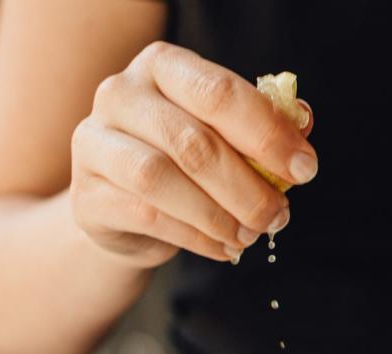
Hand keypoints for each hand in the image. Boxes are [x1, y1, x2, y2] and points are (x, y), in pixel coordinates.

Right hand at [70, 41, 316, 266]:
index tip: (305, 169)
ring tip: (251, 234)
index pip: (219, 93)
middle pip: (192, 142)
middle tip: (278, 216)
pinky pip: (147, 217)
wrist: (122, 209)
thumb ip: (262, 127)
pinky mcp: (87, 195)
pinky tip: (225, 248)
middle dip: (248, 187)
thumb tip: (303, 120)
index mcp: (161, 66)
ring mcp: (94, 143)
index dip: (268, 134)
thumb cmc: (183, 163)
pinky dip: (197, 238)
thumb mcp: (224, 137)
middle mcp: (120, 94)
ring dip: (219, 215)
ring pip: (162, 180)